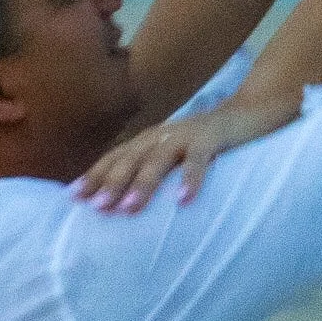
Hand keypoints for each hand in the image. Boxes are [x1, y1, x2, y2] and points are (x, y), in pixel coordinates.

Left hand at [74, 87, 302, 211]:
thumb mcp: (174, 154)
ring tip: (129, 208)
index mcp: (149, 140)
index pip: (115, 158)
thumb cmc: (208, 142)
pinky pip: (199, 160)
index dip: (94, 176)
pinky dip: (190, 179)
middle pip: (130, 159)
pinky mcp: (212, 138)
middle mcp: (161, 135)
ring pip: (158, 160)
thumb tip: (124, 200)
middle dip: (110, 183)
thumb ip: (152, 169)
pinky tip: (183, 200)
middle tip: (96, 208)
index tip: (72, 197)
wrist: (249, 112)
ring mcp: (186, 135)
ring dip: (142, 184)